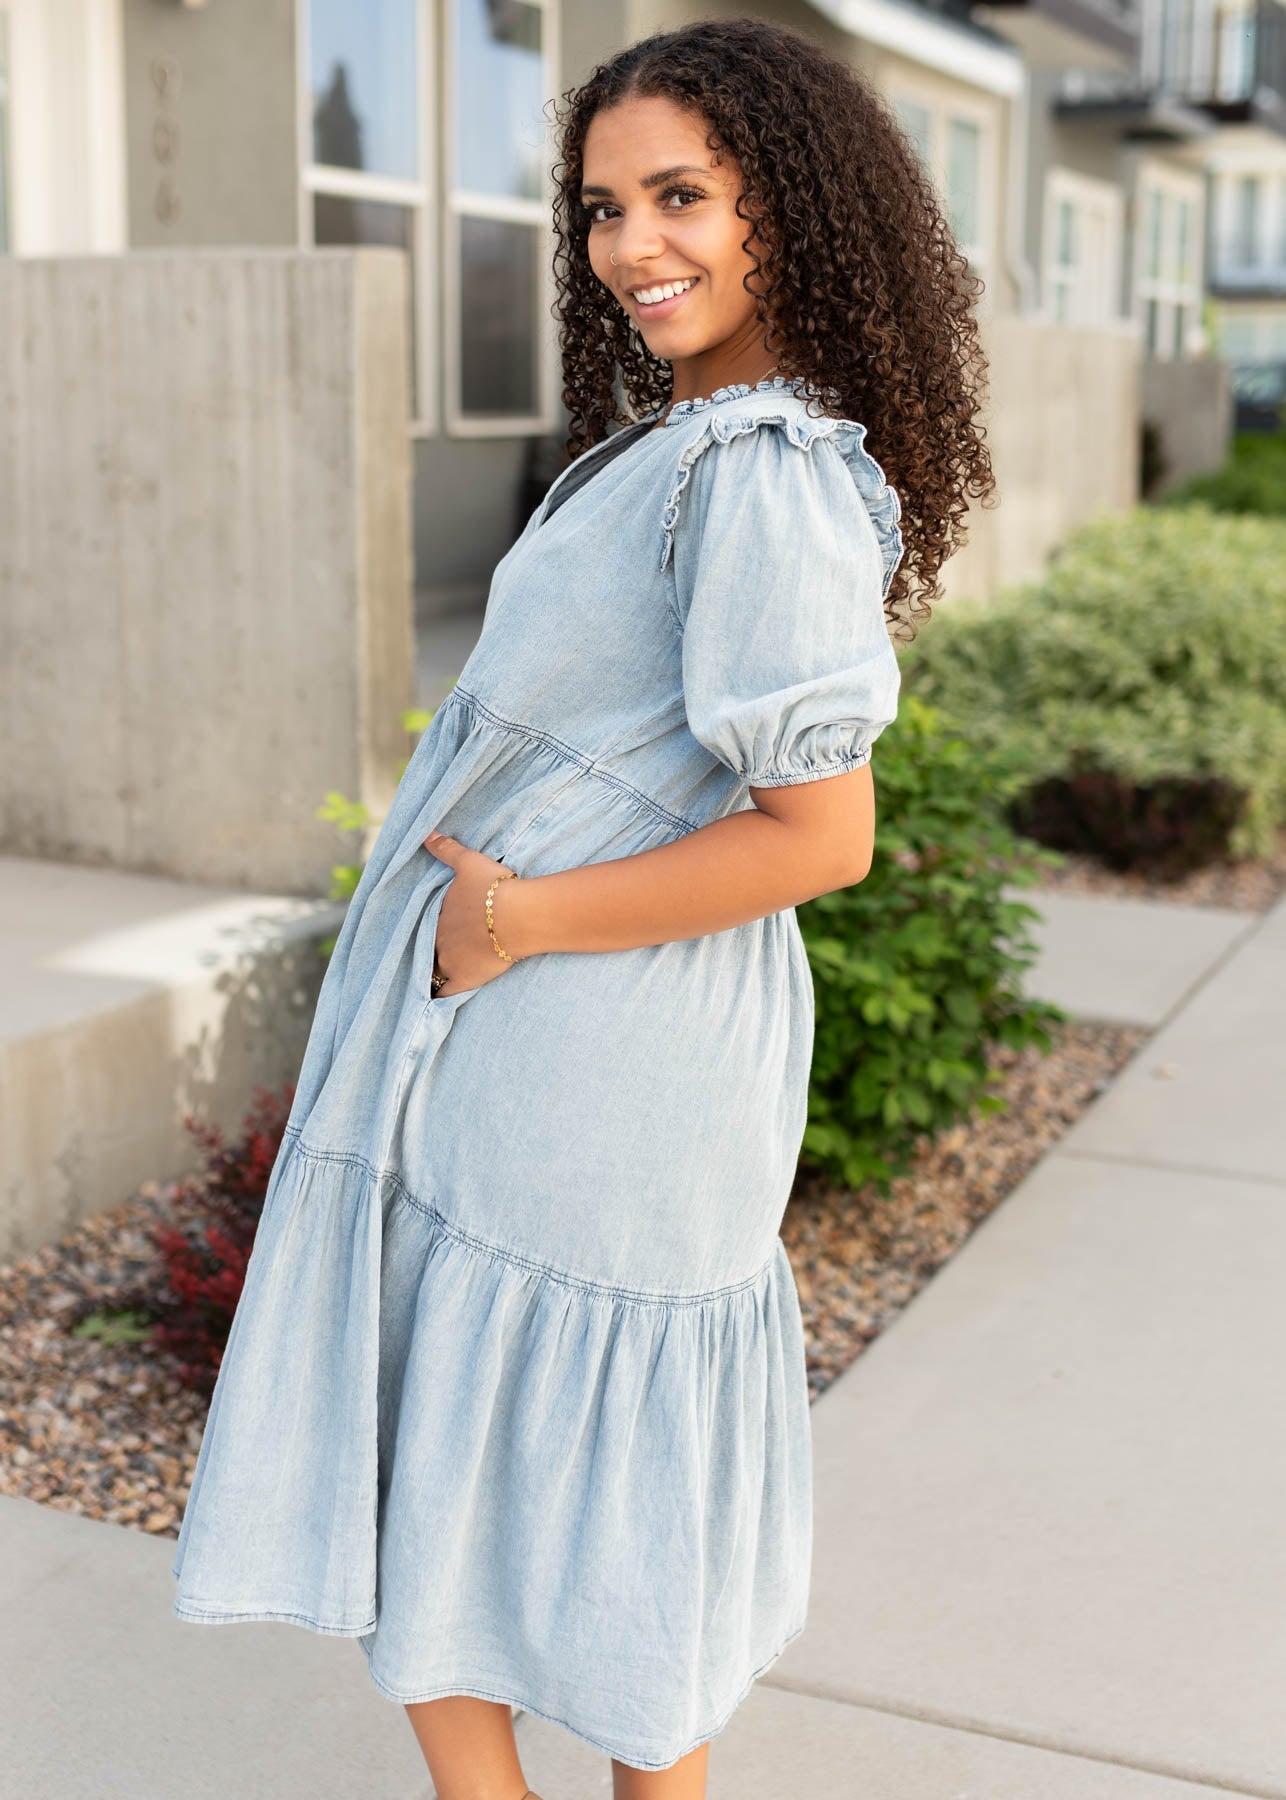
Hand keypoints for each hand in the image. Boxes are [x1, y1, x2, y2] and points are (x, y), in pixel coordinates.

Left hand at [422, 830, 524, 996]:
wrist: (520, 916)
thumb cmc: (495, 888)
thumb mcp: (469, 862)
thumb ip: (446, 849)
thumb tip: (425, 834)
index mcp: (438, 914)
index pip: (426, 923)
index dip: (430, 926)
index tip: (433, 927)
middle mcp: (438, 939)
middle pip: (427, 946)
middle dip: (428, 948)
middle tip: (431, 950)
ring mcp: (450, 962)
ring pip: (431, 971)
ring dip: (429, 973)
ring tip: (426, 978)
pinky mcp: (464, 979)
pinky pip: (443, 993)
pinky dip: (436, 997)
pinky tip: (431, 1002)